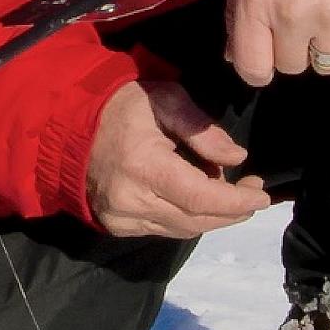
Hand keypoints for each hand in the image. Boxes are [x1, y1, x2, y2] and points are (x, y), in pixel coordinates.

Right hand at [85, 80, 270, 238]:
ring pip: (183, 230)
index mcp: (142, 165)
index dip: (236, 202)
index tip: (263, 196)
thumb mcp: (164, 99)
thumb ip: (201, 129)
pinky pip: (164, 230)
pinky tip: (196, 199)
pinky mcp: (117, 226)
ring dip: (213, 217)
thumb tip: (236, 159)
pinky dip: (188, 219)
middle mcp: (130, 200)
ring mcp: (121, 218)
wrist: (67, 126)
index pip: (199, 197)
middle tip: (253, 193)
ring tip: (230, 194)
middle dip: (233, 211)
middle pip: (196, 220)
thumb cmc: (119, 105)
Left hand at [226, 0, 329, 86]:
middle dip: (295, 46)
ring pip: (328, 61)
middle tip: (301, 13)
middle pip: (292, 67)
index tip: (267, 56)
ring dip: (326, 40)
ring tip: (327, 5)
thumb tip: (233, 58)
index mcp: (254, 3)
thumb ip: (237, 14)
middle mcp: (292, 16)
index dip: (259, 67)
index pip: (252, 69)